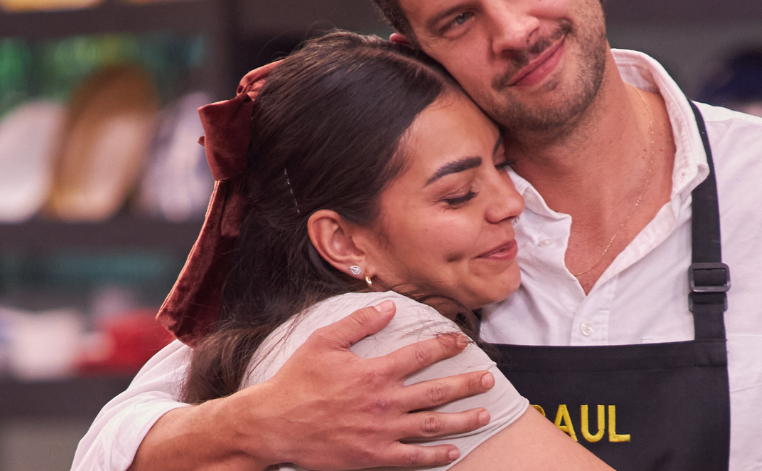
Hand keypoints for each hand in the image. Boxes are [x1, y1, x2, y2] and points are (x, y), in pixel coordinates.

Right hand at [239, 299, 494, 469]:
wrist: (274, 424)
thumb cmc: (296, 381)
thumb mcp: (324, 342)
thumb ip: (359, 323)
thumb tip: (389, 307)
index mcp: (374, 372)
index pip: (420, 355)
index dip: (444, 346)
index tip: (461, 342)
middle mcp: (384, 402)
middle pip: (436, 391)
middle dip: (466, 384)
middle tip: (488, 380)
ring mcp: (382, 432)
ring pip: (432, 425)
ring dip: (461, 419)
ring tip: (483, 414)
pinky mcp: (374, 456)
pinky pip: (413, 457)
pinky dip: (435, 454)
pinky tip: (452, 450)